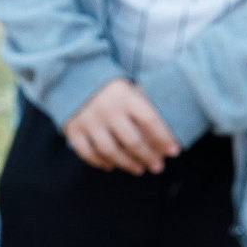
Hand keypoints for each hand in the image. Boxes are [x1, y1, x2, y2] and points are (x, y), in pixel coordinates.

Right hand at [62, 79, 180, 173]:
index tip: (173, 151)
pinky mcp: (72, 129)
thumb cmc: (111, 89)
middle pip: (132, 141)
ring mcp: (87, 120)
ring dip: (127, 163)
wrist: (73, 77)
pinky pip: (87, 153)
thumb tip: (168, 135)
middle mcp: (106, 109)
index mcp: (125, 96)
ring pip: (110, 151)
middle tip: (157, 166)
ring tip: (138, 168)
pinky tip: (111, 165)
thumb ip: (146, 108)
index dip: (164, 139)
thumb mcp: (130, 89)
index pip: (150, 121)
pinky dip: (100, 162)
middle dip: (148, 157)